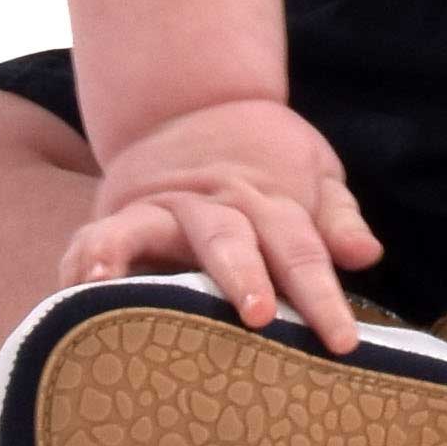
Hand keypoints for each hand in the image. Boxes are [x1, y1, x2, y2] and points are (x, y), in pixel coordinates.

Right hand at [56, 98, 385, 355]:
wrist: (197, 102)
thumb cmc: (267, 161)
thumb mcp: (314, 176)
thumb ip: (337, 219)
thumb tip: (367, 255)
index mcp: (271, 200)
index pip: (303, 250)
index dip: (324, 297)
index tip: (343, 343)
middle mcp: (218, 202)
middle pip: (233, 239)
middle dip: (245, 276)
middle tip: (260, 317)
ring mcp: (166, 206)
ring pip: (157, 230)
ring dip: (143, 258)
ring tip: (123, 289)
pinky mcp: (123, 212)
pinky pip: (99, 234)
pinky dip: (89, 257)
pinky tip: (78, 285)